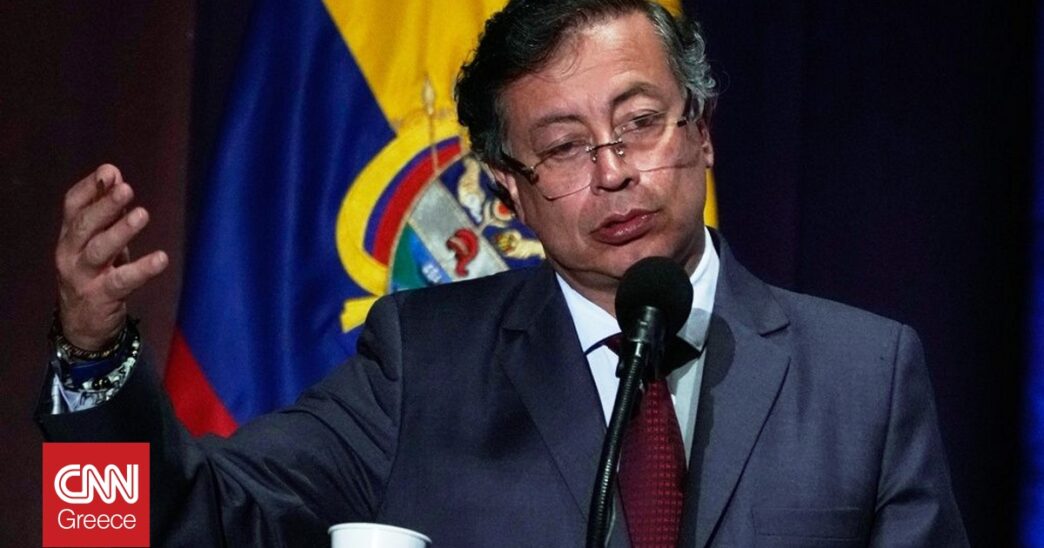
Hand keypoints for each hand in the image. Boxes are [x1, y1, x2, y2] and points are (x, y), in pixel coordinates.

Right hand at [55, 164, 168, 349]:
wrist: (82, 324)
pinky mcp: (101, 296)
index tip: (110, 172)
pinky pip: (122, 280)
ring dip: (121, 231)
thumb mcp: (97, 241)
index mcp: (69, 235)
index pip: (72, 205)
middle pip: (85, 225)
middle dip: (105, 205)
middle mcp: (70, 253)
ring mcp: (83, 276)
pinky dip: (142, 269)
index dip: (90, 188)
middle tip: (126, 189)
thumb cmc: (95, 273)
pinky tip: (161, 258)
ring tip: (142, 214)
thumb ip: (106, 211)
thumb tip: (114, 174)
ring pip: (100, 250)